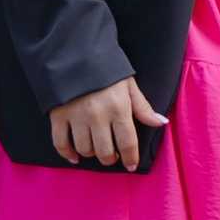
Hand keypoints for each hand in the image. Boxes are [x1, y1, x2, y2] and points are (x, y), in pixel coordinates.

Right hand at [49, 77, 168, 170]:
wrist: (76, 54)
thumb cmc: (107, 71)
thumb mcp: (129, 86)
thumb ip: (143, 108)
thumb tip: (161, 123)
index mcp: (119, 108)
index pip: (128, 142)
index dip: (131, 158)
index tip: (131, 165)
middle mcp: (97, 116)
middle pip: (105, 152)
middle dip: (111, 158)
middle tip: (113, 156)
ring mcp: (76, 117)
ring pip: (84, 149)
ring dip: (92, 154)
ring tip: (96, 149)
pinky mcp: (58, 116)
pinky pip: (60, 143)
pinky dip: (67, 153)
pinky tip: (74, 156)